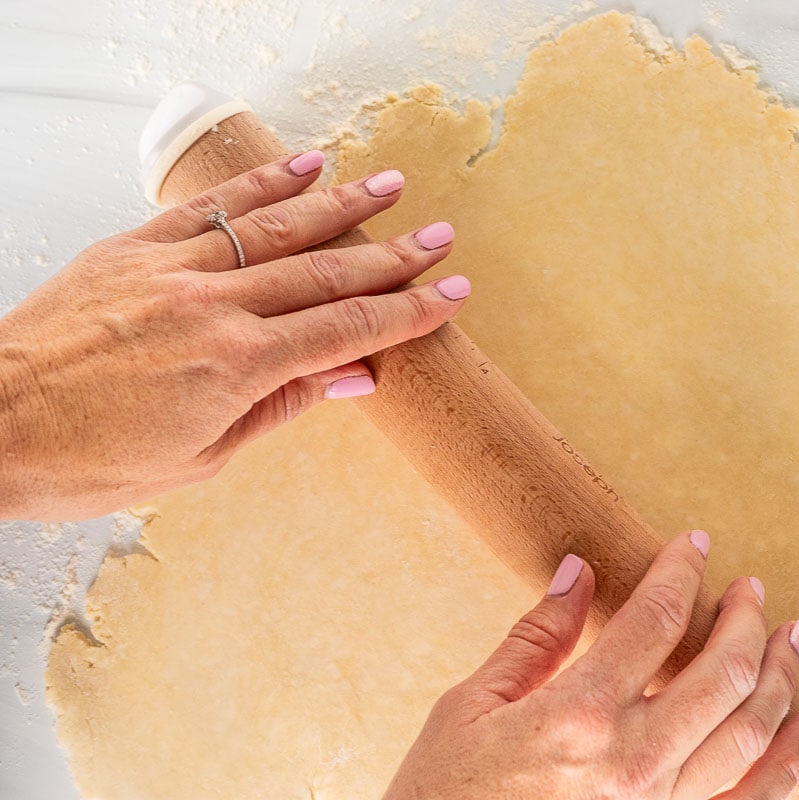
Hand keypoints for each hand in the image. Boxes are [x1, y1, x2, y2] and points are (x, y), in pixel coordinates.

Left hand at [0, 150, 467, 520]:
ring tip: (390, 186)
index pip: (346, 330)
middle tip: (442, 237)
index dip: (406, 312)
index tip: (449, 294)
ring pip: (278, 228)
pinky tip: (303, 167)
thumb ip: (281, 407)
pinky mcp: (136, 249)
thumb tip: (349, 379)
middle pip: (326, 273)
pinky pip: (212, 208)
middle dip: (394, 255)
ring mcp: (174, 270)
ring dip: (342, 205)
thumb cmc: (86, 458)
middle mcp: (214, 307)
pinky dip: (262, 185)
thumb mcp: (201, 457)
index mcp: (237, 366)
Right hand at [385, 531, 798, 799]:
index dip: (680, 572)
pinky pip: (756, 799)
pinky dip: (795, 758)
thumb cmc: (444, 796)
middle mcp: (632, 764)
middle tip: (751, 588)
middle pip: (722, 672)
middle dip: (746, 618)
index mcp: (576, 717)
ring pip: (752, 733)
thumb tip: (579, 572)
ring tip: (795, 637)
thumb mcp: (469, 707)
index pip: (653, 622)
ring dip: (783, 675)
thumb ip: (535, 638)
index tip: (693, 545)